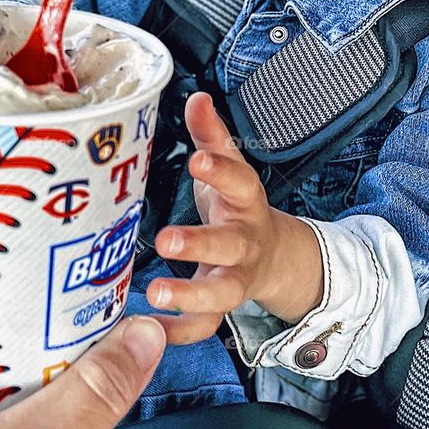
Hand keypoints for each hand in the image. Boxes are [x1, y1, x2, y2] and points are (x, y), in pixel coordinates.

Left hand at [147, 92, 322, 342]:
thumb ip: (211, 137)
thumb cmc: (238, 208)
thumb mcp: (229, 171)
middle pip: (228, 243)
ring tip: (157, 292)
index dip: (220, 171)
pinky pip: (206, 325)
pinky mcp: (223, 306)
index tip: (197, 160)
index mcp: (246, 203)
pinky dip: (182, 330)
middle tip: (166, 240)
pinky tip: (154, 328)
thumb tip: (197, 98)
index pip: (239, 182)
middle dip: (199, 242)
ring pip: (221, 291)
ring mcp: (236, 278)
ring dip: (190, 293)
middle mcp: (244, 242)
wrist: (274, 257)